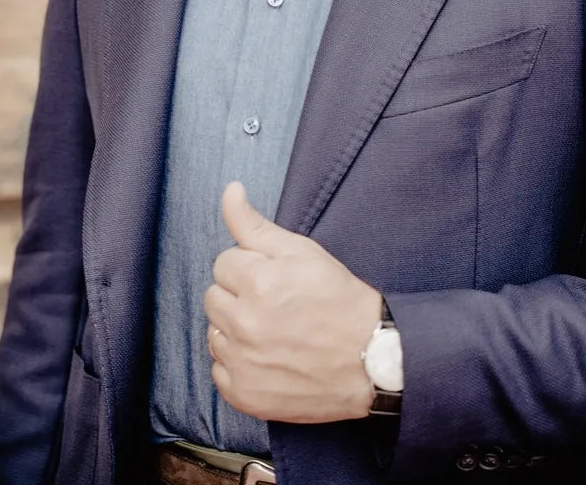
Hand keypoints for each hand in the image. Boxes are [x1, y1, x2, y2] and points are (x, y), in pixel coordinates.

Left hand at [203, 181, 380, 422]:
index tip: (274, 280)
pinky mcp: (245, 395)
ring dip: (235, 330)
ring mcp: (242, 363)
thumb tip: (230, 190)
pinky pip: (219, 370)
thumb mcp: (301, 251)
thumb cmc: (339, 299)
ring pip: (214, 333)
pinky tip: (267, 358)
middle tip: (275, 305)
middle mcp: (244, 323)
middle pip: (213, 297)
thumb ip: (255, 224)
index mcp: (256, 282)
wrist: (371, 360)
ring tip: (273, 332)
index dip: (250, 268)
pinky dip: (238, 365)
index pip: (223, 263)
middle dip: (239, 296)